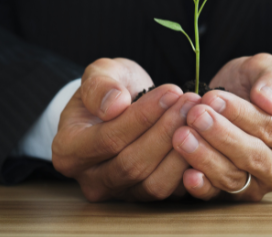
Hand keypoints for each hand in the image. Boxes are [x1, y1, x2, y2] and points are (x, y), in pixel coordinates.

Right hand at [51, 58, 200, 201]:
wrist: (123, 107)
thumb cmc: (111, 89)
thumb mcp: (101, 73)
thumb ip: (100, 84)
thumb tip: (114, 105)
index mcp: (69, 151)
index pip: (108, 139)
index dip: (143, 116)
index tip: (171, 91)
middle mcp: (91, 180)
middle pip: (132, 164)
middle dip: (166, 131)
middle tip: (191, 102)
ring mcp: (119, 194)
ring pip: (153, 183)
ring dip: (181, 149)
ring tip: (197, 116)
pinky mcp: (146, 198)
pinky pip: (172, 192)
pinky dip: (190, 167)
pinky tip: (203, 138)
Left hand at [173, 53, 271, 200]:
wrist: (242, 107)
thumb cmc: (257, 89)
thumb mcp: (267, 70)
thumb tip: (268, 101)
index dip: (242, 115)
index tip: (214, 98)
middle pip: (254, 158)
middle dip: (221, 136)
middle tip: (195, 116)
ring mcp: (262, 187)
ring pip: (234, 178)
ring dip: (205, 157)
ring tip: (182, 135)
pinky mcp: (235, 197)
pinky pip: (217, 195)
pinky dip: (201, 186)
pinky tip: (186, 173)